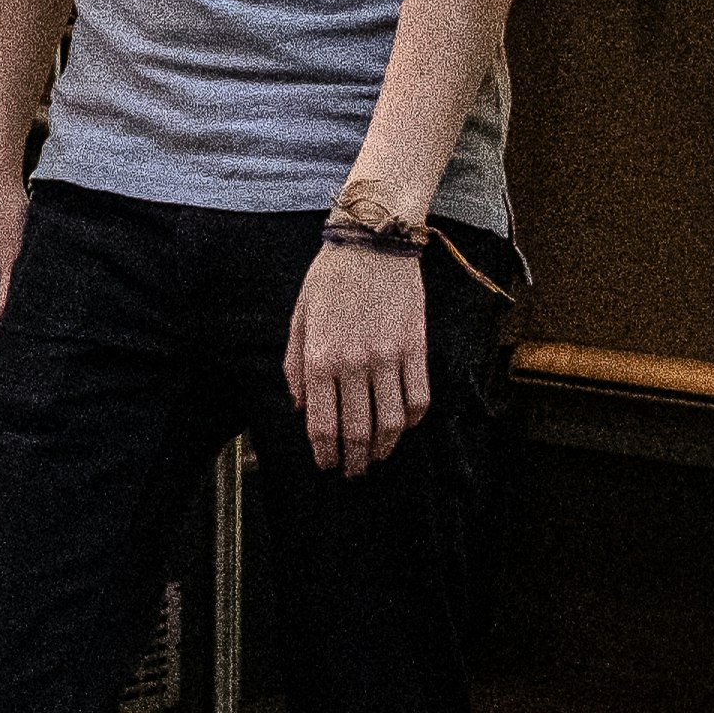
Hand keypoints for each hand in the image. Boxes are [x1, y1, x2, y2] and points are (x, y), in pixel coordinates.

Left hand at [286, 238, 431, 474]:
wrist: (373, 241)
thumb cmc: (330, 278)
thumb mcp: (299, 318)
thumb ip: (295, 366)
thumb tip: (300, 408)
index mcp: (320, 358)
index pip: (322, 424)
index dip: (325, 452)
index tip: (327, 464)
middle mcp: (354, 363)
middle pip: (357, 431)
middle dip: (354, 460)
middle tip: (353, 471)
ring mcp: (389, 358)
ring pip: (391, 422)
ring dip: (385, 448)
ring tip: (379, 456)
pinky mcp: (416, 349)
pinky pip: (419, 398)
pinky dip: (412, 420)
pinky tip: (404, 426)